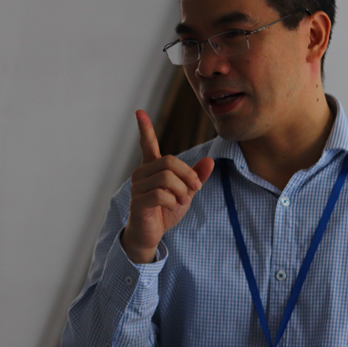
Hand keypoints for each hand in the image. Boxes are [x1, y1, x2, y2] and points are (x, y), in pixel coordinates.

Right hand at [122, 110, 214, 262]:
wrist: (152, 235)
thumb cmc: (166, 211)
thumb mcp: (186, 193)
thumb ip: (196, 177)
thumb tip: (210, 161)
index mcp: (152, 169)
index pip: (147, 144)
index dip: (144, 128)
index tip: (139, 111)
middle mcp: (141, 174)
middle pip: (169, 161)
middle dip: (187, 175)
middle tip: (194, 189)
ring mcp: (137, 187)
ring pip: (166, 177)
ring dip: (181, 191)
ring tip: (183, 201)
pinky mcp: (138, 201)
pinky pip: (161, 194)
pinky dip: (173, 200)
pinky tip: (172, 206)